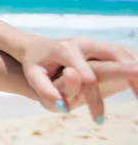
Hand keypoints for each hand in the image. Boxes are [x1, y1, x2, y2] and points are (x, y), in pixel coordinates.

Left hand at [22, 36, 137, 122]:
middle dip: (131, 76)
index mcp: (66, 50)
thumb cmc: (35, 64)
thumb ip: (45, 90)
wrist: (36, 47)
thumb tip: (62, 107)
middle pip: (115, 57)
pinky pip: (124, 54)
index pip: (87, 76)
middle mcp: (84, 43)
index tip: (98, 119)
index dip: (95, 99)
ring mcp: (94, 42)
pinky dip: (135, 66)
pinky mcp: (101, 46)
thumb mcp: (34, 76)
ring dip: (136, 72)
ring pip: (124, 53)